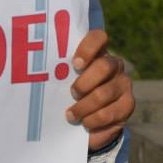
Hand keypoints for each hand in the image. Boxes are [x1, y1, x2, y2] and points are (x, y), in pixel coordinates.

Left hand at [66, 29, 134, 150]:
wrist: (90, 117)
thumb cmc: (72, 91)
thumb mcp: (66, 79)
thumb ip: (60, 73)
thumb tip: (35, 75)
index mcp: (98, 52)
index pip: (99, 38)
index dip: (88, 48)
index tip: (75, 64)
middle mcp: (114, 64)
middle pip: (103, 66)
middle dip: (84, 83)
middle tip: (72, 94)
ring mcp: (124, 83)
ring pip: (104, 93)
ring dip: (84, 107)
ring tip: (71, 115)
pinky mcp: (128, 104)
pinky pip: (109, 114)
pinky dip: (93, 121)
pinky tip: (85, 124)